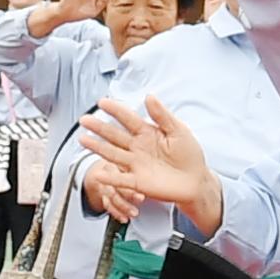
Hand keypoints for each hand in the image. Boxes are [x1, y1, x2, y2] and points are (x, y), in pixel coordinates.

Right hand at [76, 95, 223, 232]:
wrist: (196, 180)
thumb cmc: (189, 154)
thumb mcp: (178, 130)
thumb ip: (162, 115)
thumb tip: (149, 96)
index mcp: (147, 133)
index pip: (128, 119)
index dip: (115, 110)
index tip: (102, 102)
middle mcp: (137, 147)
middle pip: (115, 135)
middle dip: (99, 127)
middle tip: (84, 119)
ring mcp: (136, 164)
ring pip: (113, 154)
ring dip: (97, 147)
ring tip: (83, 139)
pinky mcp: (138, 182)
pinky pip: (122, 179)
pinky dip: (110, 177)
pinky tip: (99, 173)